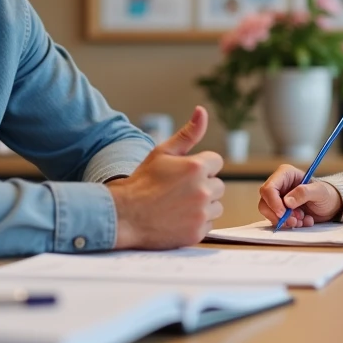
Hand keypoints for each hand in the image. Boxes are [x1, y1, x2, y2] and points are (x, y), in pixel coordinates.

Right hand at [109, 107, 224, 249]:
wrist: (124, 215)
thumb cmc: (142, 182)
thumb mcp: (162, 152)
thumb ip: (187, 133)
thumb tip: (202, 110)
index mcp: (196, 167)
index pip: (216, 162)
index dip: (200, 167)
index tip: (183, 174)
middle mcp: (203, 190)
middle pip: (218, 185)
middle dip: (203, 186)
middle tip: (178, 191)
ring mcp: (201, 213)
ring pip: (216, 206)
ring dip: (203, 205)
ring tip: (178, 205)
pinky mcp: (198, 232)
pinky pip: (209, 224)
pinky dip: (197, 222)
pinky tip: (178, 218)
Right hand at [258, 164, 342, 228]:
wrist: (331, 206)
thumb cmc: (327, 194)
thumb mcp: (320, 192)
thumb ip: (304, 193)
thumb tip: (287, 201)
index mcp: (285, 174)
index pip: (268, 188)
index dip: (273, 203)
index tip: (284, 214)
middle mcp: (279, 186)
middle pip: (265, 202)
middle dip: (279, 215)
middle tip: (295, 221)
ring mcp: (278, 199)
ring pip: (269, 213)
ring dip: (286, 221)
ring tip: (302, 220)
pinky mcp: (281, 211)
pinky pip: (278, 220)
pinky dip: (290, 224)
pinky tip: (304, 221)